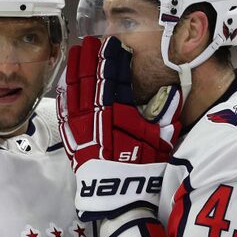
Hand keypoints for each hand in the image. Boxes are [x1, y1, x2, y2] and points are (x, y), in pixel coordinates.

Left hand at [56, 36, 181, 219]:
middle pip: (89, 77)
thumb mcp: (162, 138)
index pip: (113, 75)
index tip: (114, 43)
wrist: (118, 197)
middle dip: (90, 57)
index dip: (113, 57)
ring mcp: (79, 126)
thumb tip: (171, 92)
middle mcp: (93, 113)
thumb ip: (166, 112)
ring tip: (77, 52)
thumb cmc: (143, 167)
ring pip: (73, 90)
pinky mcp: (71, 138)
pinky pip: (64, 110)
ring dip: (75, 69)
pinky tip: (65, 84)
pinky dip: (65, 94)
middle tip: (91, 40)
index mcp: (116, 109)